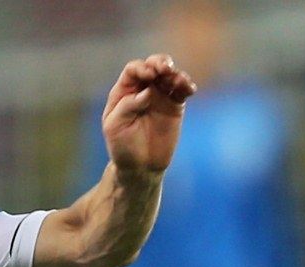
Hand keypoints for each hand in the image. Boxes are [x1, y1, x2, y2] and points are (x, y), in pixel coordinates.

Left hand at [102, 54, 196, 174]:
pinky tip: (189, 89)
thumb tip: (148, 92)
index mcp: (124, 92)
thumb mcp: (115, 127)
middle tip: (165, 69)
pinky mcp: (175, 105)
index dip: (141, 68)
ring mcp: (160, 96)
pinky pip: (183, 90)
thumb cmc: (122, 146)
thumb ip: (127, 106)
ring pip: (170, 75)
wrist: (140, 166)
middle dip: (160, 63)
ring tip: (178, 81)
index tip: (149, 75)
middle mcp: (143, 89)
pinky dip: (187, 86)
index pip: (133, 70)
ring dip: (176, 74)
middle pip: (153, 66)